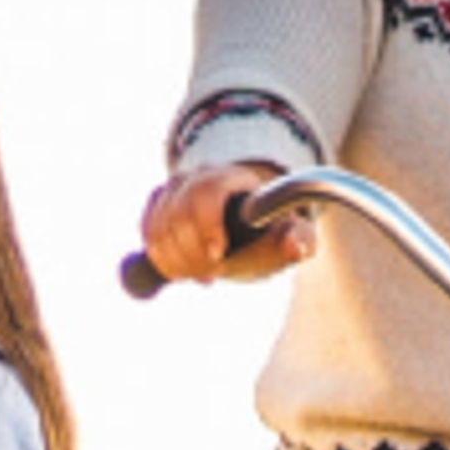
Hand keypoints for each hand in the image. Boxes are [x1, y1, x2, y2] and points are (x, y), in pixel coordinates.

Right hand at [135, 166, 317, 285]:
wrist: (247, 224)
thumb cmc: (269, 231)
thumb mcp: (292, 235)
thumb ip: (300, 239)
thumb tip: (294, 243)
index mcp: (232, 178)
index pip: (207, 191)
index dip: (207, 225)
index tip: (218, 256)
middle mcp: (196, 177)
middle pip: (177, 214)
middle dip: (194, 254)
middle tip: (213, 272)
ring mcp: (172, 191)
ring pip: (159, 229)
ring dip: (180, 261)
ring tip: (203, 270)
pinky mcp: (155, 208)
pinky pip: (149, 238)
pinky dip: (165, 261)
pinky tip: (186, 268)